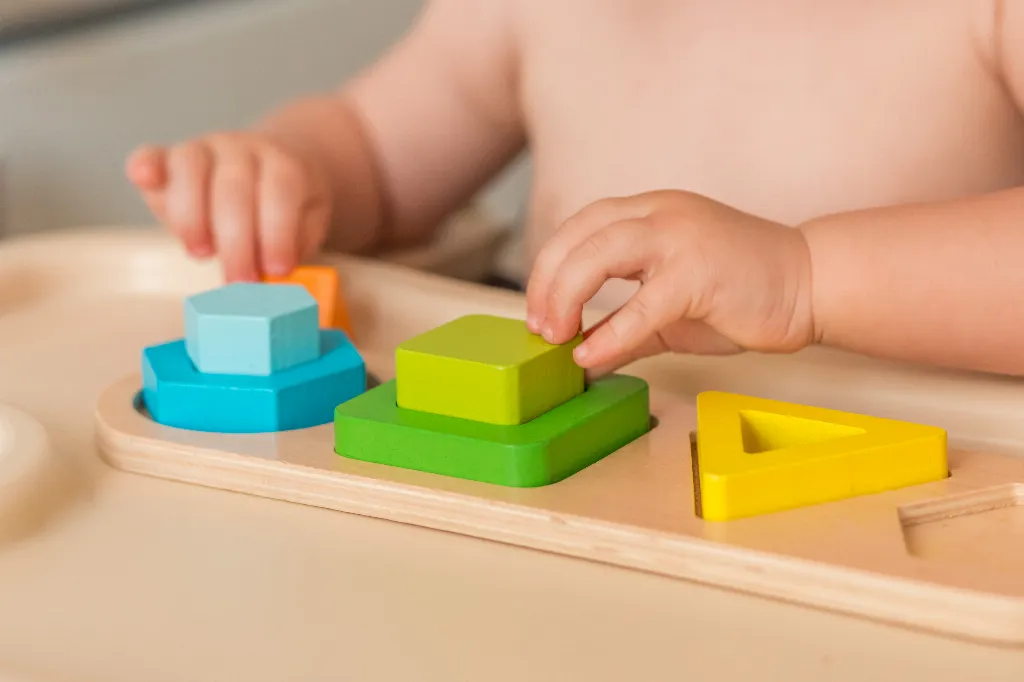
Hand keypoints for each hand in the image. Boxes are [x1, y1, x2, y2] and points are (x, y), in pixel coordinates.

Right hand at [125, 131, 331, 280]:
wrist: (270, 164)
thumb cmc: (287, 205)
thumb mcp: (307, 222)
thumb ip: (296, 243)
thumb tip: (278, 277)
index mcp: (282, 163)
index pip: (281, 191)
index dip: (277, 232)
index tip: (277, 270)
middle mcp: (241, 149)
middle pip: (233, 188)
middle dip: (235, 241)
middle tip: (239, 281)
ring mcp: (203, 149)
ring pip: (190, 169)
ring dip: (191, 217)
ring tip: (201, 254)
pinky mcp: (169, 158)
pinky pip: (153, 155)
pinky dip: (146, 165)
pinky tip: (144, 178)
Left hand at [525, 190, 815, 376]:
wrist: (810, 283)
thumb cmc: (742, 292)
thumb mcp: (668, 311)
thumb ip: (624, 328)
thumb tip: (584, 359)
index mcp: (649, 213)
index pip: (579, 227)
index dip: (548, 267)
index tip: (538, 310)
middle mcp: (659, 214)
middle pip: (578, 236)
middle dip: (546, 283)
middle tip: (539, 327)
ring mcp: (679, 238)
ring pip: (598, 254)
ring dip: (565, 296)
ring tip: (555, 336)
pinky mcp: (699, 273)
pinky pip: (641, 306)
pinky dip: (610, 334)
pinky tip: (590, 356)